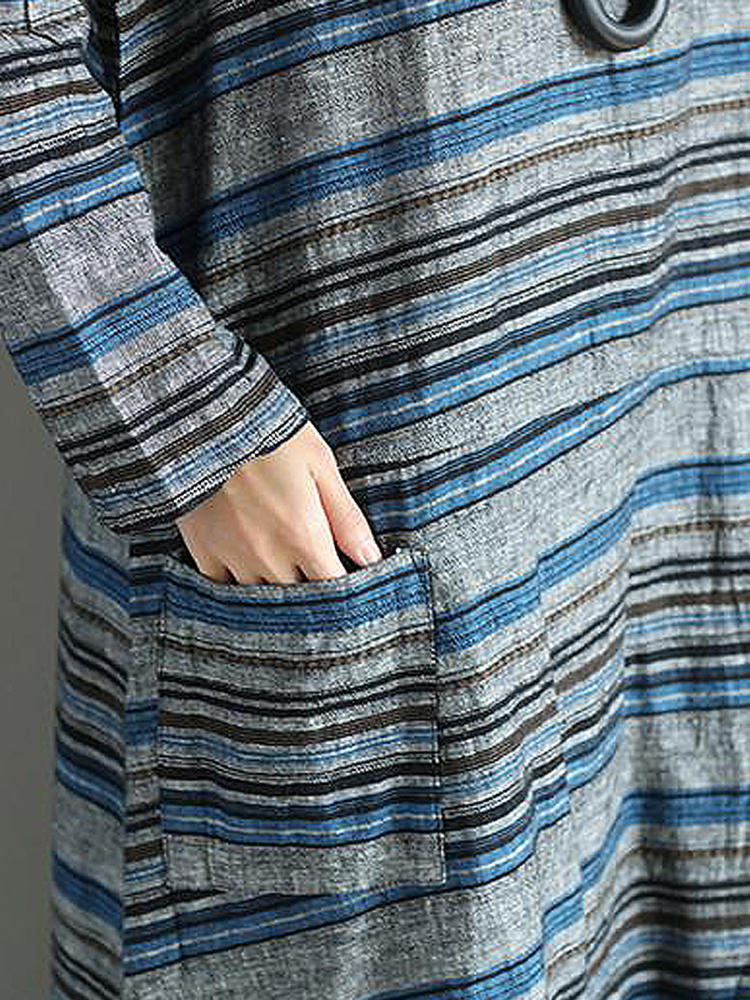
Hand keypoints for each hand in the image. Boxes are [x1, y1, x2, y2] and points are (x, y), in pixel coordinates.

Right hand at [176, 420, 382, 583]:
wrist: (204, 417)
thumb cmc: (269, 433)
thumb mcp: (320, 465)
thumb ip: (346, 517)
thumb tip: (371, 558)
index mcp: (303, 535)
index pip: (332, 588)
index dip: (344, 591)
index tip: (348, 580)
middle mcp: (268, 555)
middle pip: (299, 598)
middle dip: (312, 590)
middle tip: (315, 571)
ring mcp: (232, 556)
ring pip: (261, 598)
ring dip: (276, 589)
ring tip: (283, 568)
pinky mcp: (202, 549)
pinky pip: (222, 588)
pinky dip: (237, 586)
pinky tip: (248, 570)